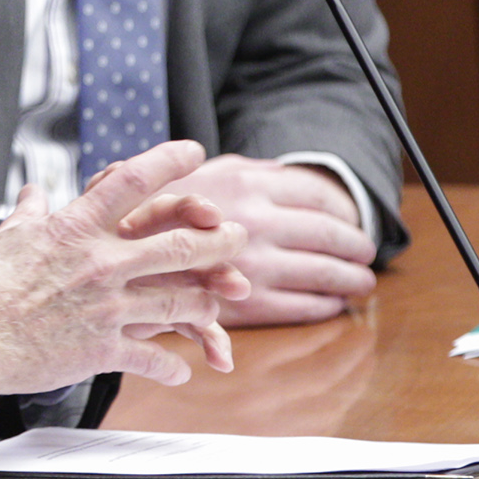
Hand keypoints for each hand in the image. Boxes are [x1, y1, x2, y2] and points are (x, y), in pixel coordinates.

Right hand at [0, 140, 250, 393]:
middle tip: (238, 236)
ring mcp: (105, 307)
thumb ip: (27, 215)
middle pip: (178, 245)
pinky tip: (181, 368)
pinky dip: (171, 364)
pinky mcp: (102, 349)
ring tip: (224, 299)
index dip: (167, 162)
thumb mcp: (2, 239)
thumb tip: (33, 193)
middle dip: (217, 241)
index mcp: (73, 229)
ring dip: (208, 300)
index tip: (192, 149)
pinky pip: (152, 356)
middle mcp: (99, 263)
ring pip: (178, 300)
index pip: (130, 182)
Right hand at [161, 155, 376, 326]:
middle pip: (329, 234)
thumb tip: (292, 173)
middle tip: (367, 252)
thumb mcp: (206, 174)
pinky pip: (300, 306)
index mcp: (245, 183)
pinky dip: (323, 306)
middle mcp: (252, 221)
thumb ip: (250, 172)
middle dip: (357, 246)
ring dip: (351, 279)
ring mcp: (249, 264)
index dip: (347, 209)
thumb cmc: (157, 211)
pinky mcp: (244, 304)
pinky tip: (331, 304)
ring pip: (322, 273)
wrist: (111, 257)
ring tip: (362, 282)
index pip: (318, 194)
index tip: (355, 218)